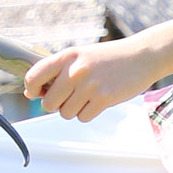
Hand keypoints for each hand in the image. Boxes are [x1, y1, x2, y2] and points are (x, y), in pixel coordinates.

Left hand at [23, 41, 165, 120]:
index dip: (32, 89)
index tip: (38, 92)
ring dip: (74, 109)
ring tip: (87, 96)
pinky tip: (98, 100)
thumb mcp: (80, 56)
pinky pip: (83, 117)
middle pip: (48, 103)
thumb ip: (56, 72)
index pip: (33, 77)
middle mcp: (75, 70)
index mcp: (67, 56)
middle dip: (57, 104)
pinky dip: (88, 113)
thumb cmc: (109, 58)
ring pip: (66, 113)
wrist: (142, 55)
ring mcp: (90, 85)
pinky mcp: (104, 98)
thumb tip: (30, 94)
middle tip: (69, 96)